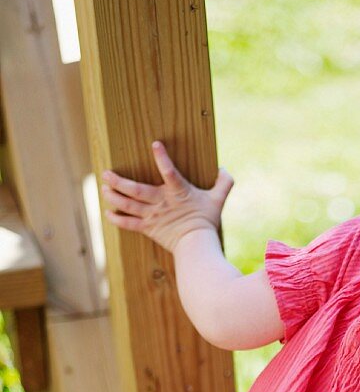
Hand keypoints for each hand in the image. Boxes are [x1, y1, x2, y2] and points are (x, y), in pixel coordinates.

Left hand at [99, 140, 233, 253]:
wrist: (197, 246)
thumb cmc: (207, 222)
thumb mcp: (218, 200)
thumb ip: (223, 184)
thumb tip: (225, 169)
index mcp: (178, 192)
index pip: (170, 172)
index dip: (162, 158)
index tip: (155, 144)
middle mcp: (161, 202)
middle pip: (135, 190)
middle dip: (118, 182)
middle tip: (106, 174)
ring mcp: (153, 216)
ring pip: (128, 205)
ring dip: (113, 196)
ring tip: (103, 188)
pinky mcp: (149, 228)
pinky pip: (129, 224)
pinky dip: (117, 219)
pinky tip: (108, 213)